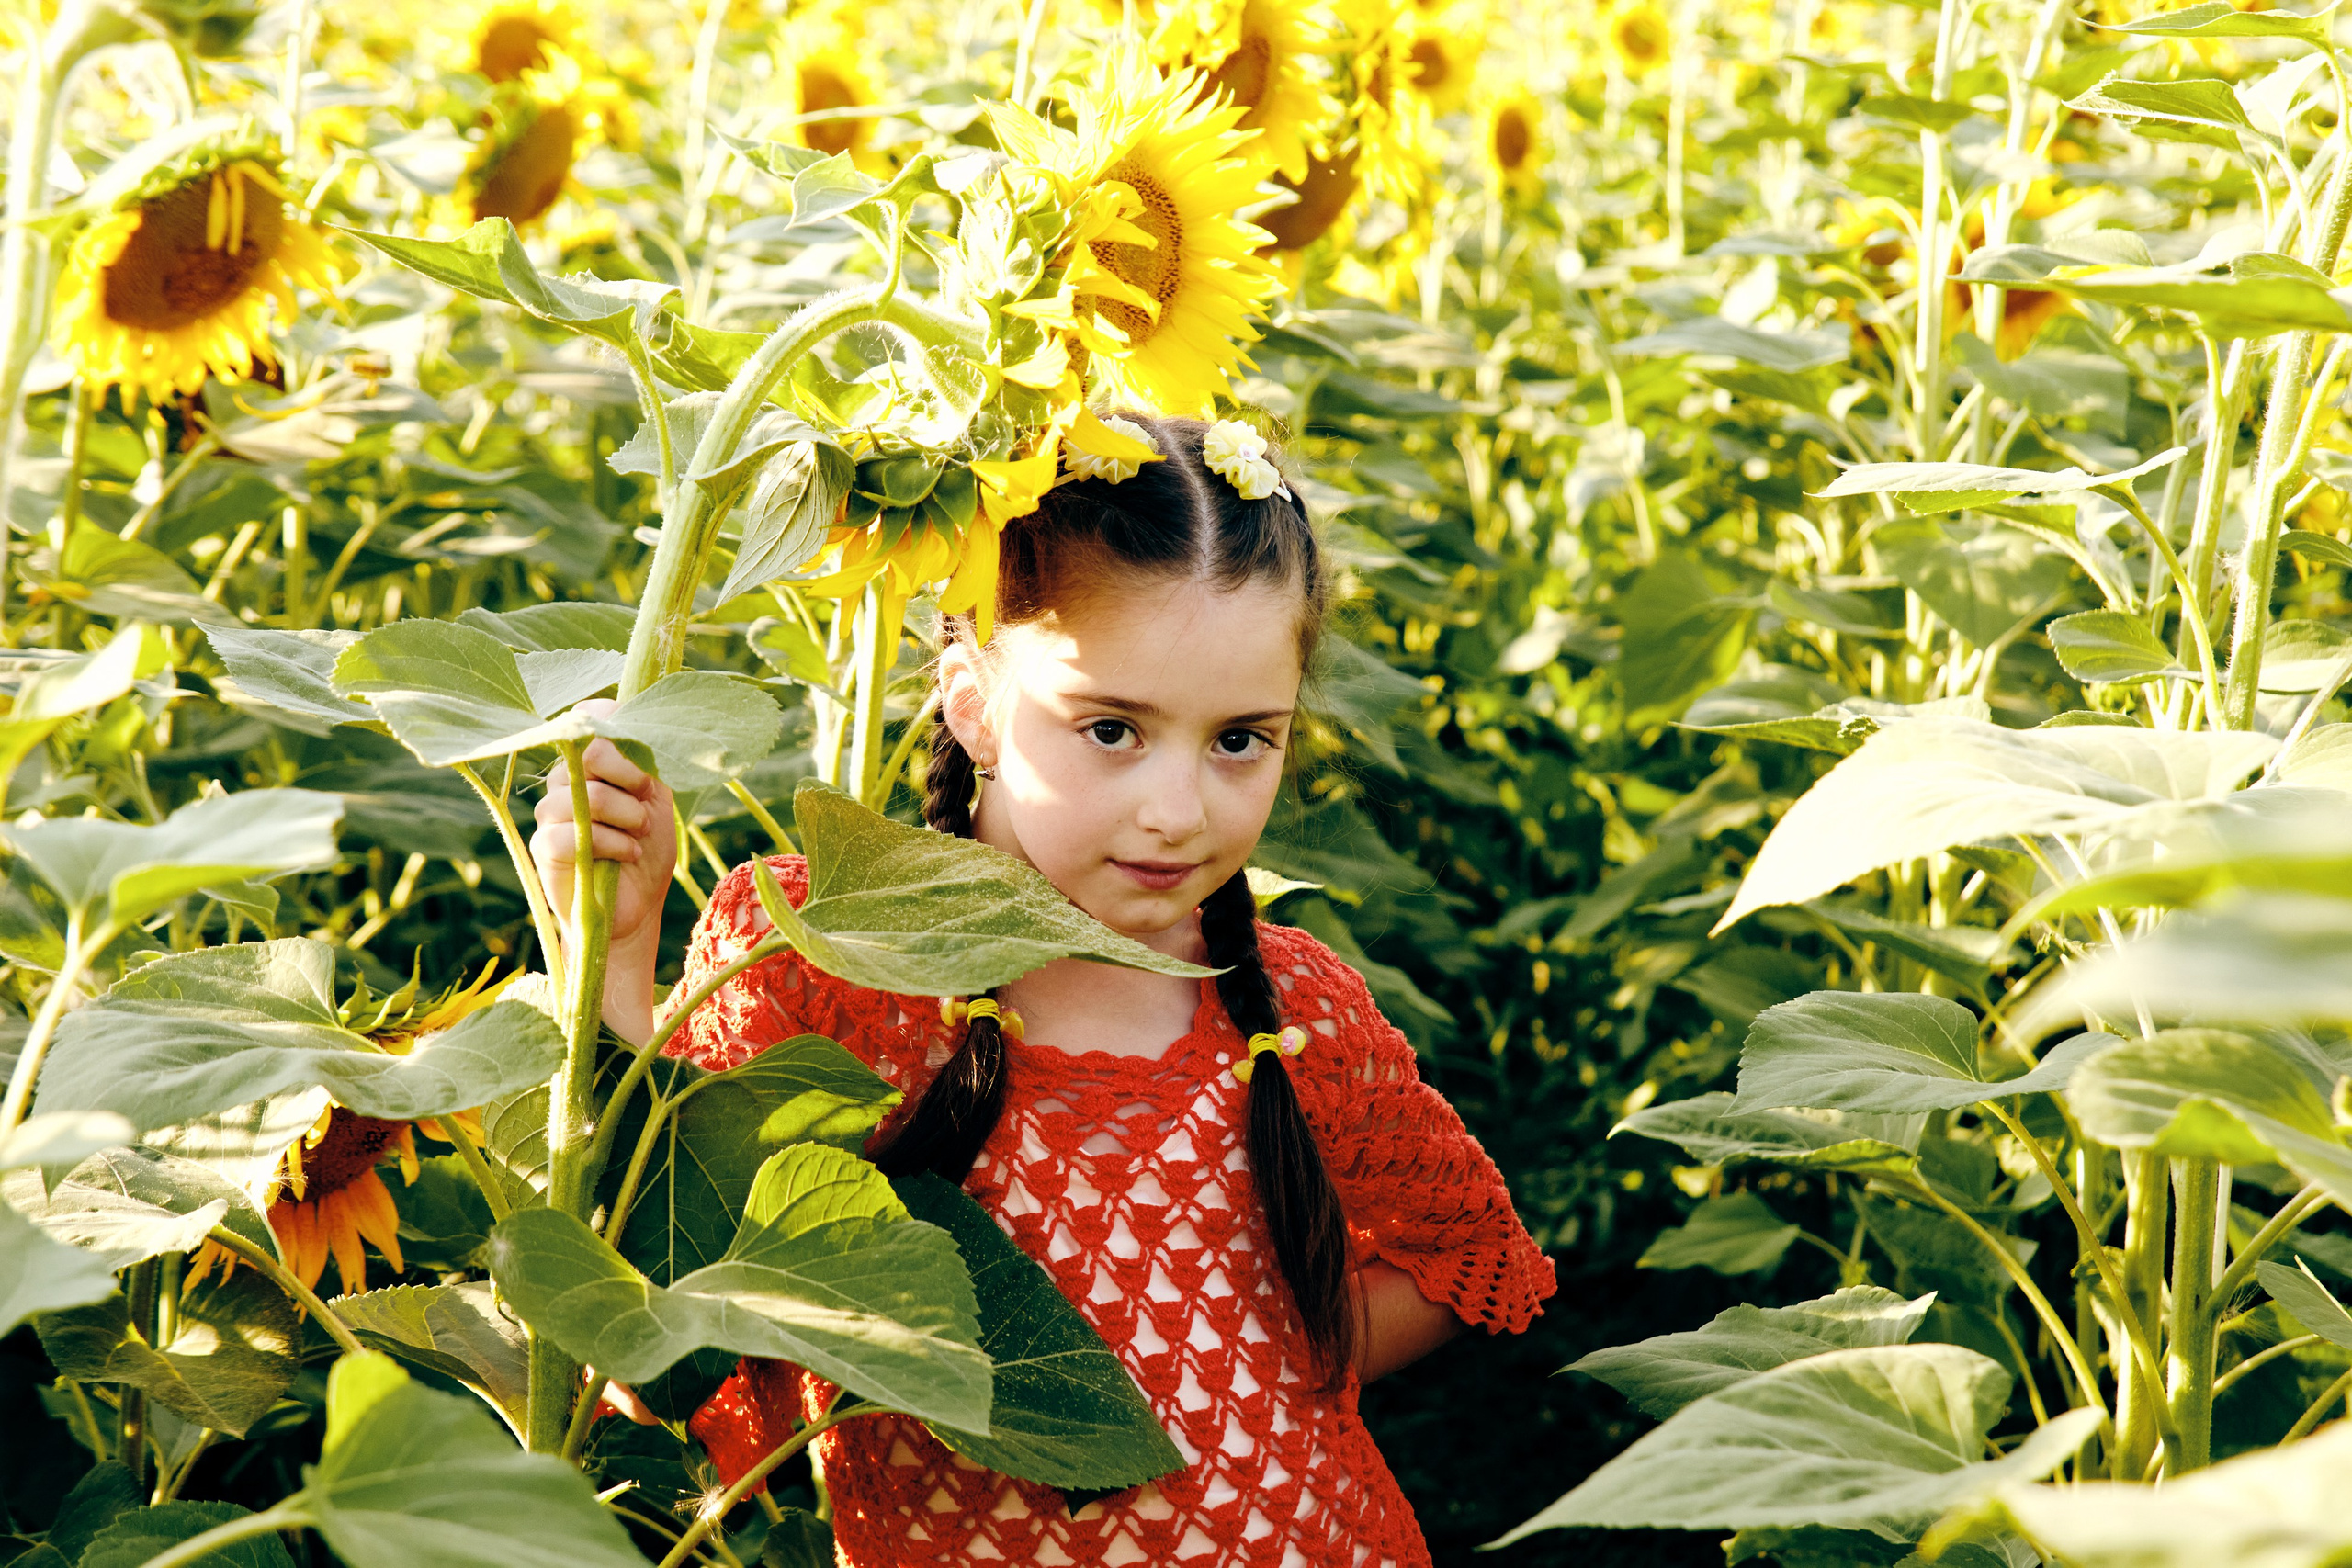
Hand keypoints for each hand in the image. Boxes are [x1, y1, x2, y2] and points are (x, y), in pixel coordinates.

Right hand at [531, 701, 677, 1040]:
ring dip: (628, 816)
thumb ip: (647, 759)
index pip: (589, 716)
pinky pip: (572, 833)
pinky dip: (611, 843)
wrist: (637, 907)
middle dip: (631, 775)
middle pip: (589, 750)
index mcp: (591, 761)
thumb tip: (643, 721)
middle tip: (646, 800)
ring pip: (585, 794)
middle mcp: (564, 779)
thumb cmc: (647, 848)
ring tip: (640, 834)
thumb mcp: (657, 797)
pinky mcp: (544, 847)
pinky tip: (626, 854)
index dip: (617, 727)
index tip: (646, 760)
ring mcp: (550, 812)